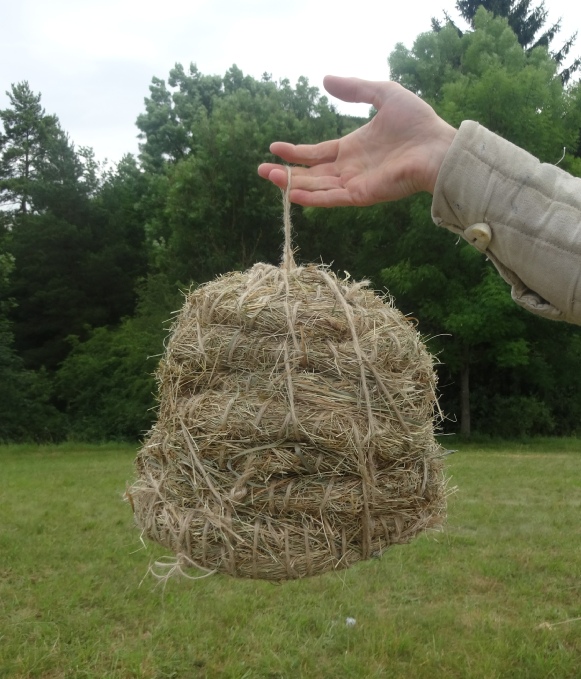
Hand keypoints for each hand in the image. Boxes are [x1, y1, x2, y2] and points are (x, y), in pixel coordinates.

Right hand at [258, 76, 456, 206]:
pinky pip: (331, 198)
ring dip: (291, 183)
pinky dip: (311, 198)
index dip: (296, 152)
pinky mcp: (361, 196)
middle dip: (286, 172)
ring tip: (268, 176)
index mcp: (352, 148)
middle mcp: (349, 169)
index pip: (317, 154)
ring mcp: (354, 184)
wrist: (438, 147)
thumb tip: (324, 80)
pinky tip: (292, 193)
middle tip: (262, 168)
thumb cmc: (417, 123)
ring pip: (316, 187)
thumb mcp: (383, 93)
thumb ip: (354, 89)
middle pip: (311, 173)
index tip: (274, 147)